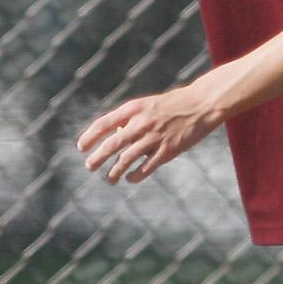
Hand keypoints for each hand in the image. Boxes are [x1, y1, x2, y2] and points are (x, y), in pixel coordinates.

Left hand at [76, 83, 221, 183]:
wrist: (200, 104)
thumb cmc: (171, 104)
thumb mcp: (147, 105)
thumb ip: (130, 119)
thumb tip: (114, 136)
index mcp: (133, 109)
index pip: (103, 123)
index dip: (90, 136)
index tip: (81, 147)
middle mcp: (141, 123)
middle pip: (111, 144)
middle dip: (97, 158)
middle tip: (89, 166)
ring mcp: (154, 138)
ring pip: (126, 159)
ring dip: (114, 171)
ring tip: (109, 179)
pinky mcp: (168, 151)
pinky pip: (146, 168)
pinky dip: (135, 176)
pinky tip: (129, 179)